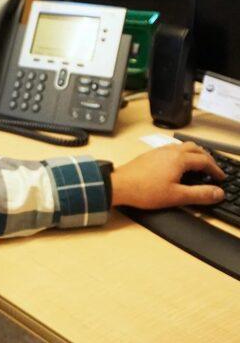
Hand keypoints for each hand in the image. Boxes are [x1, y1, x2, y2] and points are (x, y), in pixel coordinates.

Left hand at [111, 141, 225, 208]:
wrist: (120, 185)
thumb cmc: (146, 191)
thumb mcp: (176, 196)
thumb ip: (199, 194)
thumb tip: (218, 192)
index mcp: (179, 159)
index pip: (204, 160)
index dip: (215, 169)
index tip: (221, 178)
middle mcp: (170, 151)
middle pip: (194, 148)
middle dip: (206, 157)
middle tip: (213, 169)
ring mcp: (159, 151)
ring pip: (182, 146)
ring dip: (194, 153)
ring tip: (199, 165)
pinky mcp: (151, 154)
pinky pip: (171, 148)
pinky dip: (182, 153)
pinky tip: (178, 164)